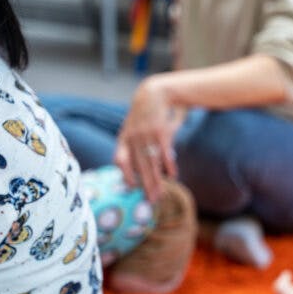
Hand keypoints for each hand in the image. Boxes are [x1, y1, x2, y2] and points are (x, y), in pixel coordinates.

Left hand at [114, 75, 185, 200]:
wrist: (156, 93)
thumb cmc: (145, 114)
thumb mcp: (134, 127)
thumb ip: (132, 144)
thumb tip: (136, 164)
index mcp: (124, 137)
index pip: (120, 160)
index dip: (125, 174)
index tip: (131, 188)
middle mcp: (134, 138)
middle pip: (139, 166)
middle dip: (145, 185)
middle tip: (151, 200)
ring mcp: (147, 135)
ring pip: (152, 163)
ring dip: (157, 180)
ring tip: (161, 193)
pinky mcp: (161, 132)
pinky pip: (165, 153)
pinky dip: (169, 166)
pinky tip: (173, 176)